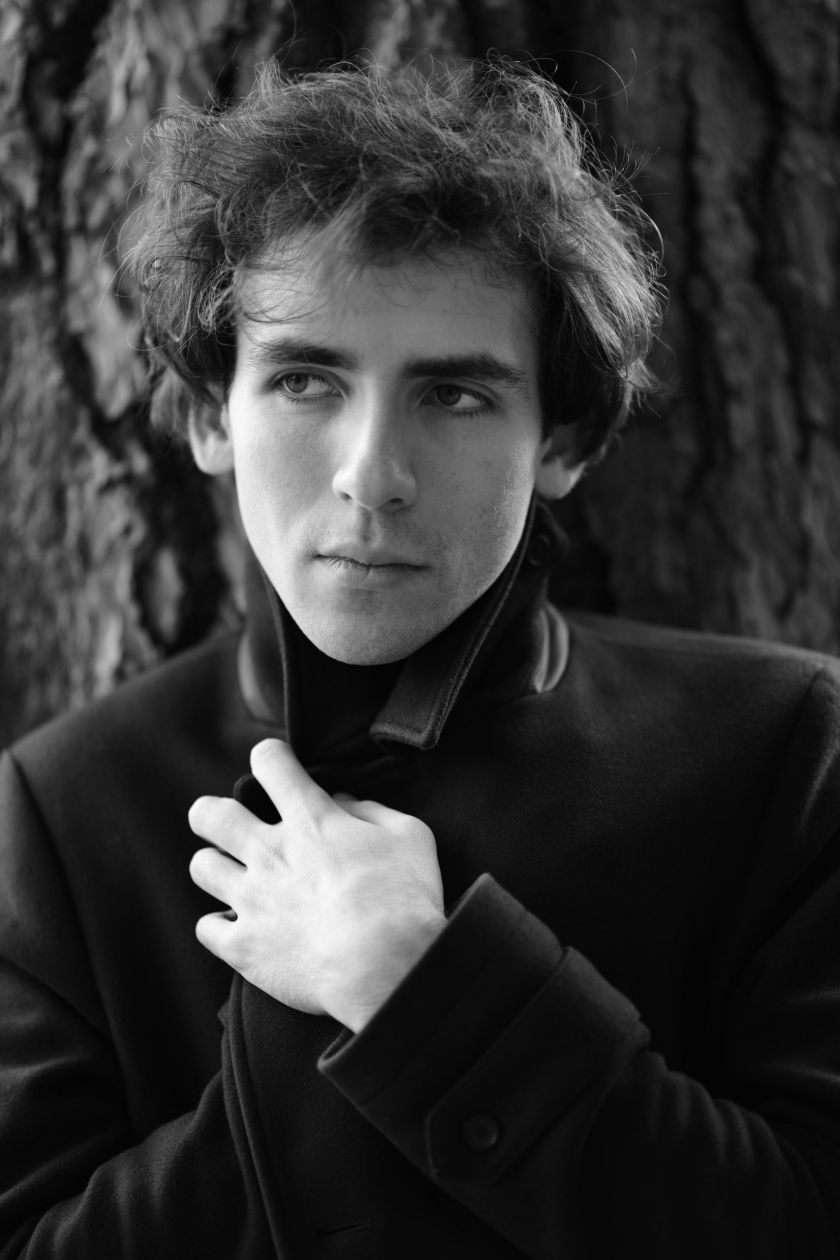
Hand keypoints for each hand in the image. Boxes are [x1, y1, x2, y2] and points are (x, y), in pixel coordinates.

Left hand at [187, 739, 445, 1030]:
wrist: (384, 968)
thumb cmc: (404, 899)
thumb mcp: (409, 836)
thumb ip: (372, 811)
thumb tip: (344, 802)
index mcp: (310, 820)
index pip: (270, 763)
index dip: (269, 757)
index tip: (275, 766)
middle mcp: (270, 853)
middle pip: (211, 815)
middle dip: (210, 812)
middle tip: (225, 822)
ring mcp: (252, 900)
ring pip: (202, 867)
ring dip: (214, 866)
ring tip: (231, 875)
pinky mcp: (244, 947)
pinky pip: (206, 928)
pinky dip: (218, 926)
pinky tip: (236, 926)